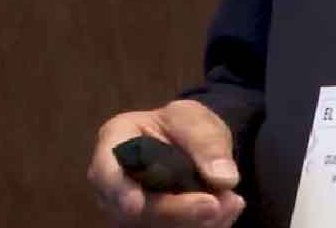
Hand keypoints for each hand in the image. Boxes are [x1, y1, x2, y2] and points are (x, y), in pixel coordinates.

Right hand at [87, 99, 246, 226]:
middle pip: (132, 210)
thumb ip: (206, 143)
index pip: (105, 170)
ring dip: (194, 222)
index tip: (135, 205)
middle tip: (215, 204)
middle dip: (175, 211)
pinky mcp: (153, 225)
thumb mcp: (195, 119)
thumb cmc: (182, 125)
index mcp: (114, 144)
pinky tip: (229, 209)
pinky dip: (205, 226)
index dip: (117, 189)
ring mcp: (130, 212)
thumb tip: (223, 179)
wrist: (192, 145)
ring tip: (231, 202)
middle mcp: (114, 185)